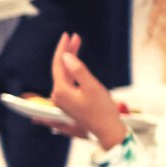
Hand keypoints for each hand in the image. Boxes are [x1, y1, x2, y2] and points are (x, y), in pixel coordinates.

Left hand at [48, 32, 128, 148]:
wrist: (108, 131)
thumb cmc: (103, 110)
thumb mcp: (92, 87)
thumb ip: (78, 71)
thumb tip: (65, 57)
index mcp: (60, 91)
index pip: (59, 64)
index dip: (63, 48)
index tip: (67, 35)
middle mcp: (57, 96)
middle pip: (60, 69)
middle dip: (67, 51)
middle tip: (75, 37)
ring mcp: (62, 101)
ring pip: (64, 75)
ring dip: (70, 61)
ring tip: (76, 45)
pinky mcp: (68, 104)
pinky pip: (67, 83)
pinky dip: (71, 72)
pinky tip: (74, 63)